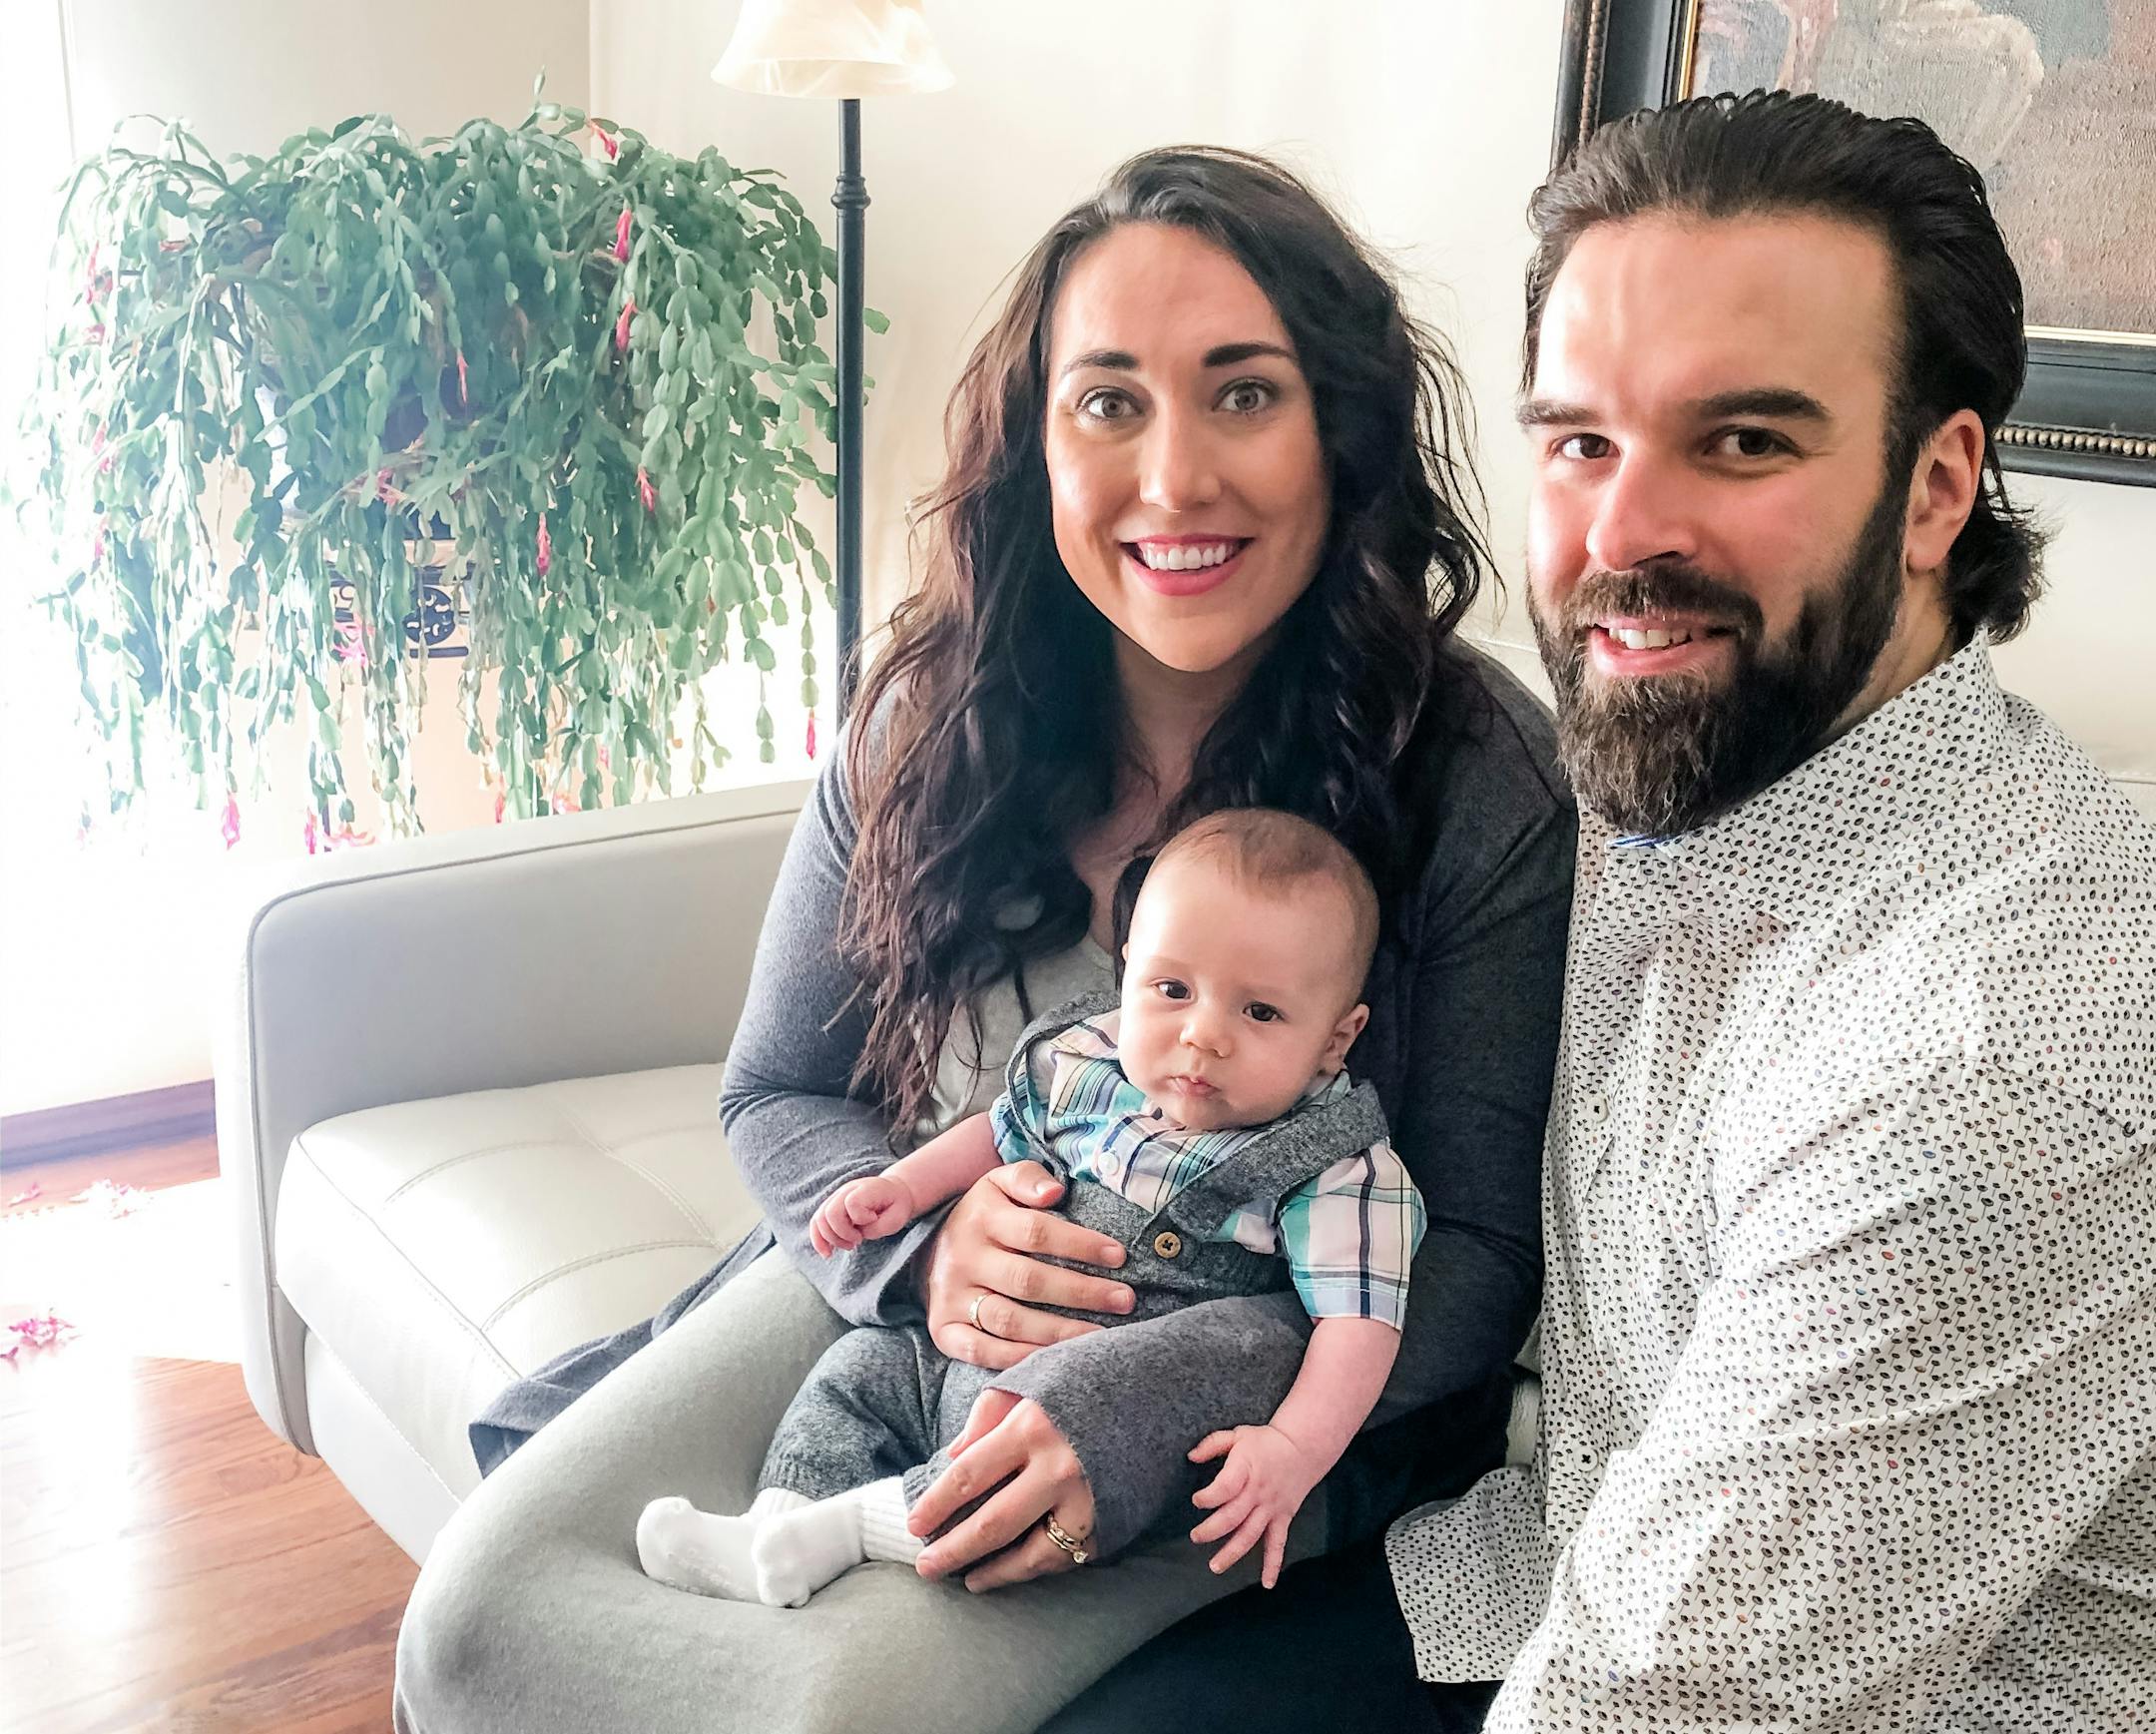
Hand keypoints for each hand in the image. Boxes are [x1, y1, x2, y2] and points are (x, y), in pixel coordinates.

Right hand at [810, 1175, 914, 1255]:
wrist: (893, 1192)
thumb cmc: (896, 1205)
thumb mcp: (897, 1218)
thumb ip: (878, 1227)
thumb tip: (859, 1233)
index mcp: (865, 1189)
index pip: (851, 1203)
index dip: (861, 1218)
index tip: (874, 1220)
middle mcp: (846, 1190)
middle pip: (829, 1213)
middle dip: (842, 1234)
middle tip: (858, 1241)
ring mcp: (836, 1197)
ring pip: (819, 1219)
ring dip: (830, 1239)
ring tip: (848, 1246)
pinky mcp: (830, 1207)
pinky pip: (816, 1222)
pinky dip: (818, 1239)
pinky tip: (827, 1253)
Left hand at [909, 1388, 1098, 1590]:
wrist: (1168, 1386)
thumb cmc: (1093, 1375)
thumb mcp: (1035, 1377)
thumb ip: (988, 1414)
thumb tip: (952, 1457)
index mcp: (1032, 1426)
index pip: (968, 1476)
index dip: (936, 1504)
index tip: (914, 1524)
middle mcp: (1059, 1467)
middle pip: (991, 1524)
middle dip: (953, 1551)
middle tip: (925, 1567)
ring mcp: (1089, 1499)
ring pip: (1030, 1554)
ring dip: (993, 1572)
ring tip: (968, 1579)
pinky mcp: (1112, 1520)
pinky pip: (1066, 1555)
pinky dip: (1035, 1568)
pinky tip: (1012, 1570)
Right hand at [922, 1161, 1134, 1371]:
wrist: (925, 1251)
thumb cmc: (982, 1217)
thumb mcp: (998, 1184)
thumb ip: (1028, 1179)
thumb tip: (1055, 1193)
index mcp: (982, 1218)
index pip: (1037, 1232)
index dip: (1081, 1244)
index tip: (1119, 1256)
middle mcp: (964, 1258)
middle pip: (1028, 1280)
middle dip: (1082, 1292)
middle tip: (1124, 1300)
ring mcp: (951, 1297)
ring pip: (1010, 1320)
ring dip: (1059, 1332)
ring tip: (1101, 1335)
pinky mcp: (944, 1331)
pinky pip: (982, 1352)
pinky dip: (1019, 1359)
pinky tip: (1055, 1361)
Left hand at [1188, 1423, 1322, 1587]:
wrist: (1303, 1448)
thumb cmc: (1265, 1442)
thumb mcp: (1237, 1434)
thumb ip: (1212, 1444)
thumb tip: (1191, 1457)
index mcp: (1245, 1470)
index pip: (1224, 1488)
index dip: (1208, 1497)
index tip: (1196, 1500)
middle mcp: (1258, 1492)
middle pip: (1233, 1517)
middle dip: (1212, 1530)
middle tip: (1196, 1536)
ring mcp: (1271, 1508)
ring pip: (1251, 1535)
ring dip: (1233, 1553)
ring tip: (1215, 1567)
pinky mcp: (1283, 1518)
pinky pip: (1278, 1544)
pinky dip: (1273, 1564)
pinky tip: (1267, 1583)